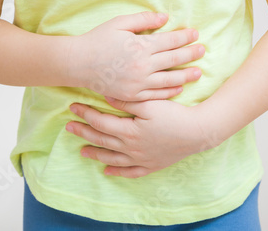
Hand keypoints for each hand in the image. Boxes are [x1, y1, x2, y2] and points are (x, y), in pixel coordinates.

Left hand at [65, 96, 215, 178]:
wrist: (198, 132)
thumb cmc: (175, 115)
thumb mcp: (150, 103)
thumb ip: (127, 101)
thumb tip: (106, 96)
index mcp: (129, 131)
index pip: (101, 122)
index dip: (86, 114)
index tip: (73, 108)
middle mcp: (131, 148)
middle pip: (102, 140)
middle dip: (84, 133)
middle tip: (69, 127)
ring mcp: (141, 159)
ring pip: (112, 158)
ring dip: (96, 154)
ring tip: (82, 151)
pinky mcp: (152, 165)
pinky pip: (130, 172)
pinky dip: (117, 172)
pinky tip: (107, 171)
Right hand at [69, 11, 204, 100]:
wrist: (77, 63)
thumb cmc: (97, 39)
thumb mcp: (119, 23)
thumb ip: (143, 20)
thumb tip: (165, 18)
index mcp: (140, 46)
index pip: (170, 41)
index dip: (185, 37)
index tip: (195, 34)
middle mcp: (142, 66)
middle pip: (174, 60)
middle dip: (191, 54)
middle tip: (203, 50)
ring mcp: (138, 83)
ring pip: (169, 80)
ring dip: (186, 75)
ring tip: (199, 72)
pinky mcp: (132, 95)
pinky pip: (156, 95)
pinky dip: (169, 92)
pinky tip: (179, 88)